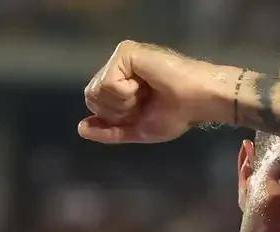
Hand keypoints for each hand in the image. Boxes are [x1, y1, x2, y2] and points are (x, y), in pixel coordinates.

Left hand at [78, 40, 236, 144]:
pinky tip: (145, 85)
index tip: (143, 111)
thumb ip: (110, 131)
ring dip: (123, 104)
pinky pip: (108, 84)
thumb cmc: (177, 114)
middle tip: (144, 103)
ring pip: (96, 91)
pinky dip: (127, 94)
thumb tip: (81, 129)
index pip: (95, 104)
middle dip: (117, 112)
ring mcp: (120, 58)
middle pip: (91, 98)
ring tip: (146, 94)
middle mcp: (117, 67)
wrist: (198, 102)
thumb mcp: (138, 130)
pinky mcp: (125, 53)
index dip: (116, 117)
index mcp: (120, 82)